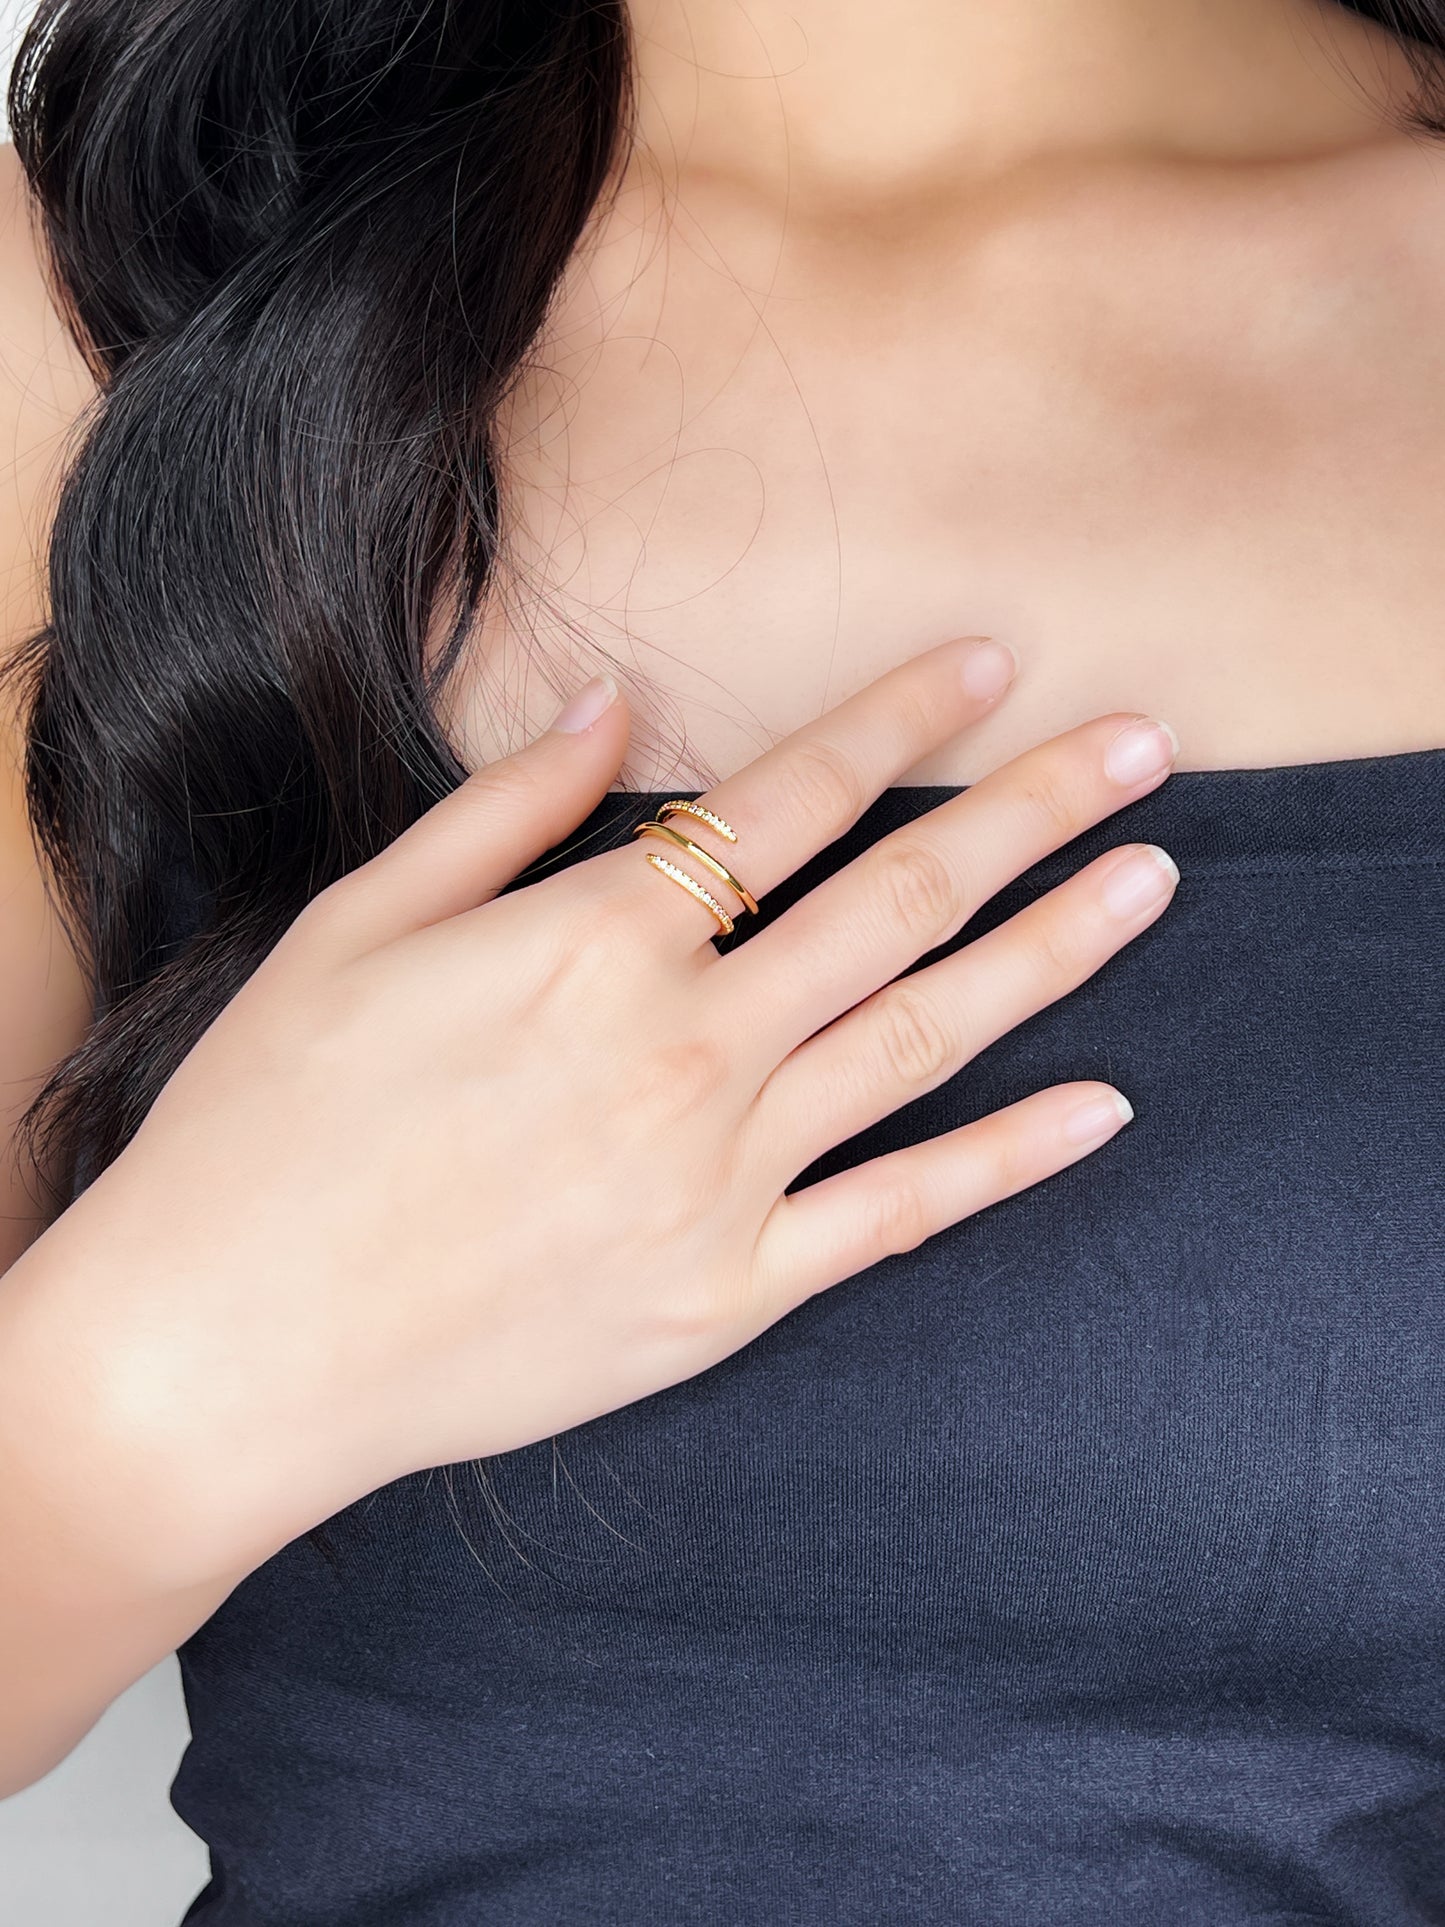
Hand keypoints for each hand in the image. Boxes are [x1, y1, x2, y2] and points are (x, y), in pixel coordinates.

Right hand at [7, 636, 1178, 1584]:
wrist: (231, 1351)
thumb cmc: (267, 1128)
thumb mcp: (354, 930)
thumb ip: (502, 813)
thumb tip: (610, 710)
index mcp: (589, 939)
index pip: (787, 798)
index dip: (899, 719)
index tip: (990, 663)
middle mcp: (684, 1046)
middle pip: (897, 898)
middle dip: (1030, 809)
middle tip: (1141, 746)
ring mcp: (720, 1177)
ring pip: (928, 1037)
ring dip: (1052, 948)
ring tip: (1152, 879)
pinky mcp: (727, 1290)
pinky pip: (900, 1213)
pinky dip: (1006, 1159)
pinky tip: (1102, 1106)